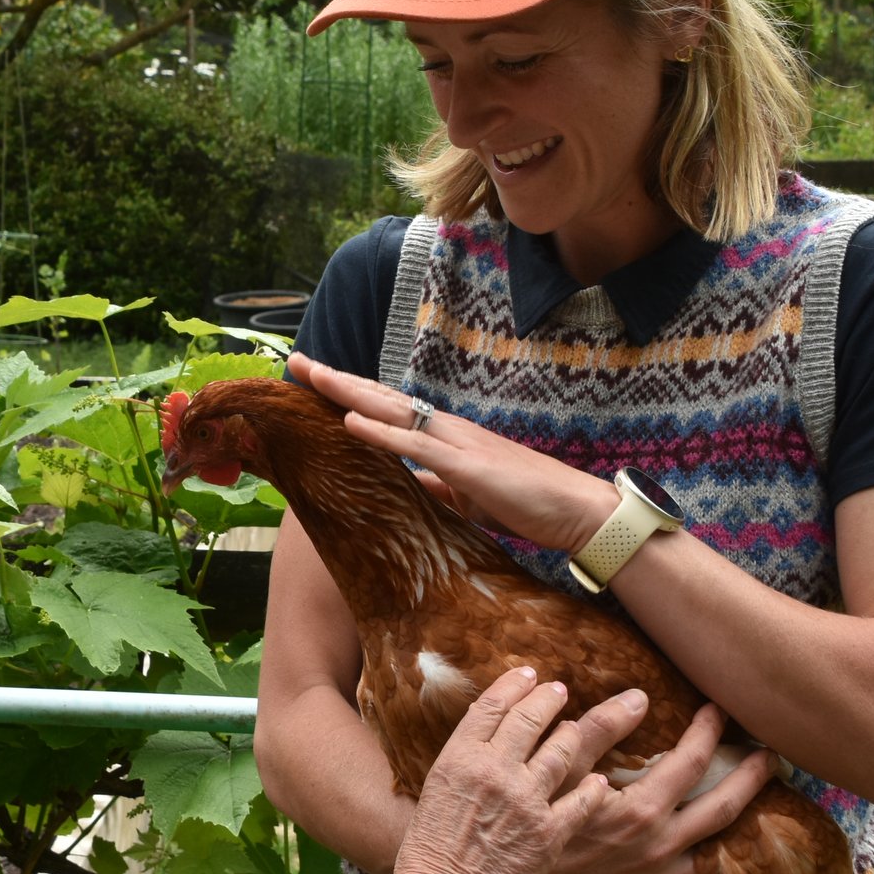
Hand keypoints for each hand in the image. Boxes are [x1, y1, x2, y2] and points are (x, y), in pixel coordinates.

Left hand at [288, 353, 616, 554]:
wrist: (578, 512)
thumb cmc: (527, 504)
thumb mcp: (468, 498)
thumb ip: (436, 488)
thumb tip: (405, 487)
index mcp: (446, 437)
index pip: (389, 409)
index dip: (350, 394)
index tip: (313, 381)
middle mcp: (447, 430)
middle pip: (381, 397)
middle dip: (336, 380)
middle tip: (295, 361)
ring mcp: (457, 443)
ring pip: (392, 410)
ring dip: (348, 392)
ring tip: (311, 376)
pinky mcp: (467, 467)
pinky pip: (415, 446)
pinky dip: (379, 432)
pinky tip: (349, 421)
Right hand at [388, 669, 634, 873]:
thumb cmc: (429, 852)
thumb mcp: (436, 792)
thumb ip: (464, 761)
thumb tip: (488, 735)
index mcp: (459, 757)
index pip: (492, 705)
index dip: (513, 685)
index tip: (527, 675)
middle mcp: (494, 770)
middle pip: (530, 717)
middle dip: (548, 698)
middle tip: (559, 689)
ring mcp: (525, 800)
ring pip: (562, 750)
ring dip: (572, 732)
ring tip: (577, 726)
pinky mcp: (549, 833)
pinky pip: (583, 799)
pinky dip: (593, 787)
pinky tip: (600, 781)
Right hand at [507, 702, 773, 873]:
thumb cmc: (526, 826)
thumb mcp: (557, 772)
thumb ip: (598, 731)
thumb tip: (637, 698)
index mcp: (641, 811)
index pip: (692, 762)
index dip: (709, 730)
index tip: (719, 709)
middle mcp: (659, 848)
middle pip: (724, 808)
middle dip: (752, 777)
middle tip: (771, 756)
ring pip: (720, 853)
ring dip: (742, 825)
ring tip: (757, 805)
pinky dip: (714, 871)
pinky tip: (718, 857)